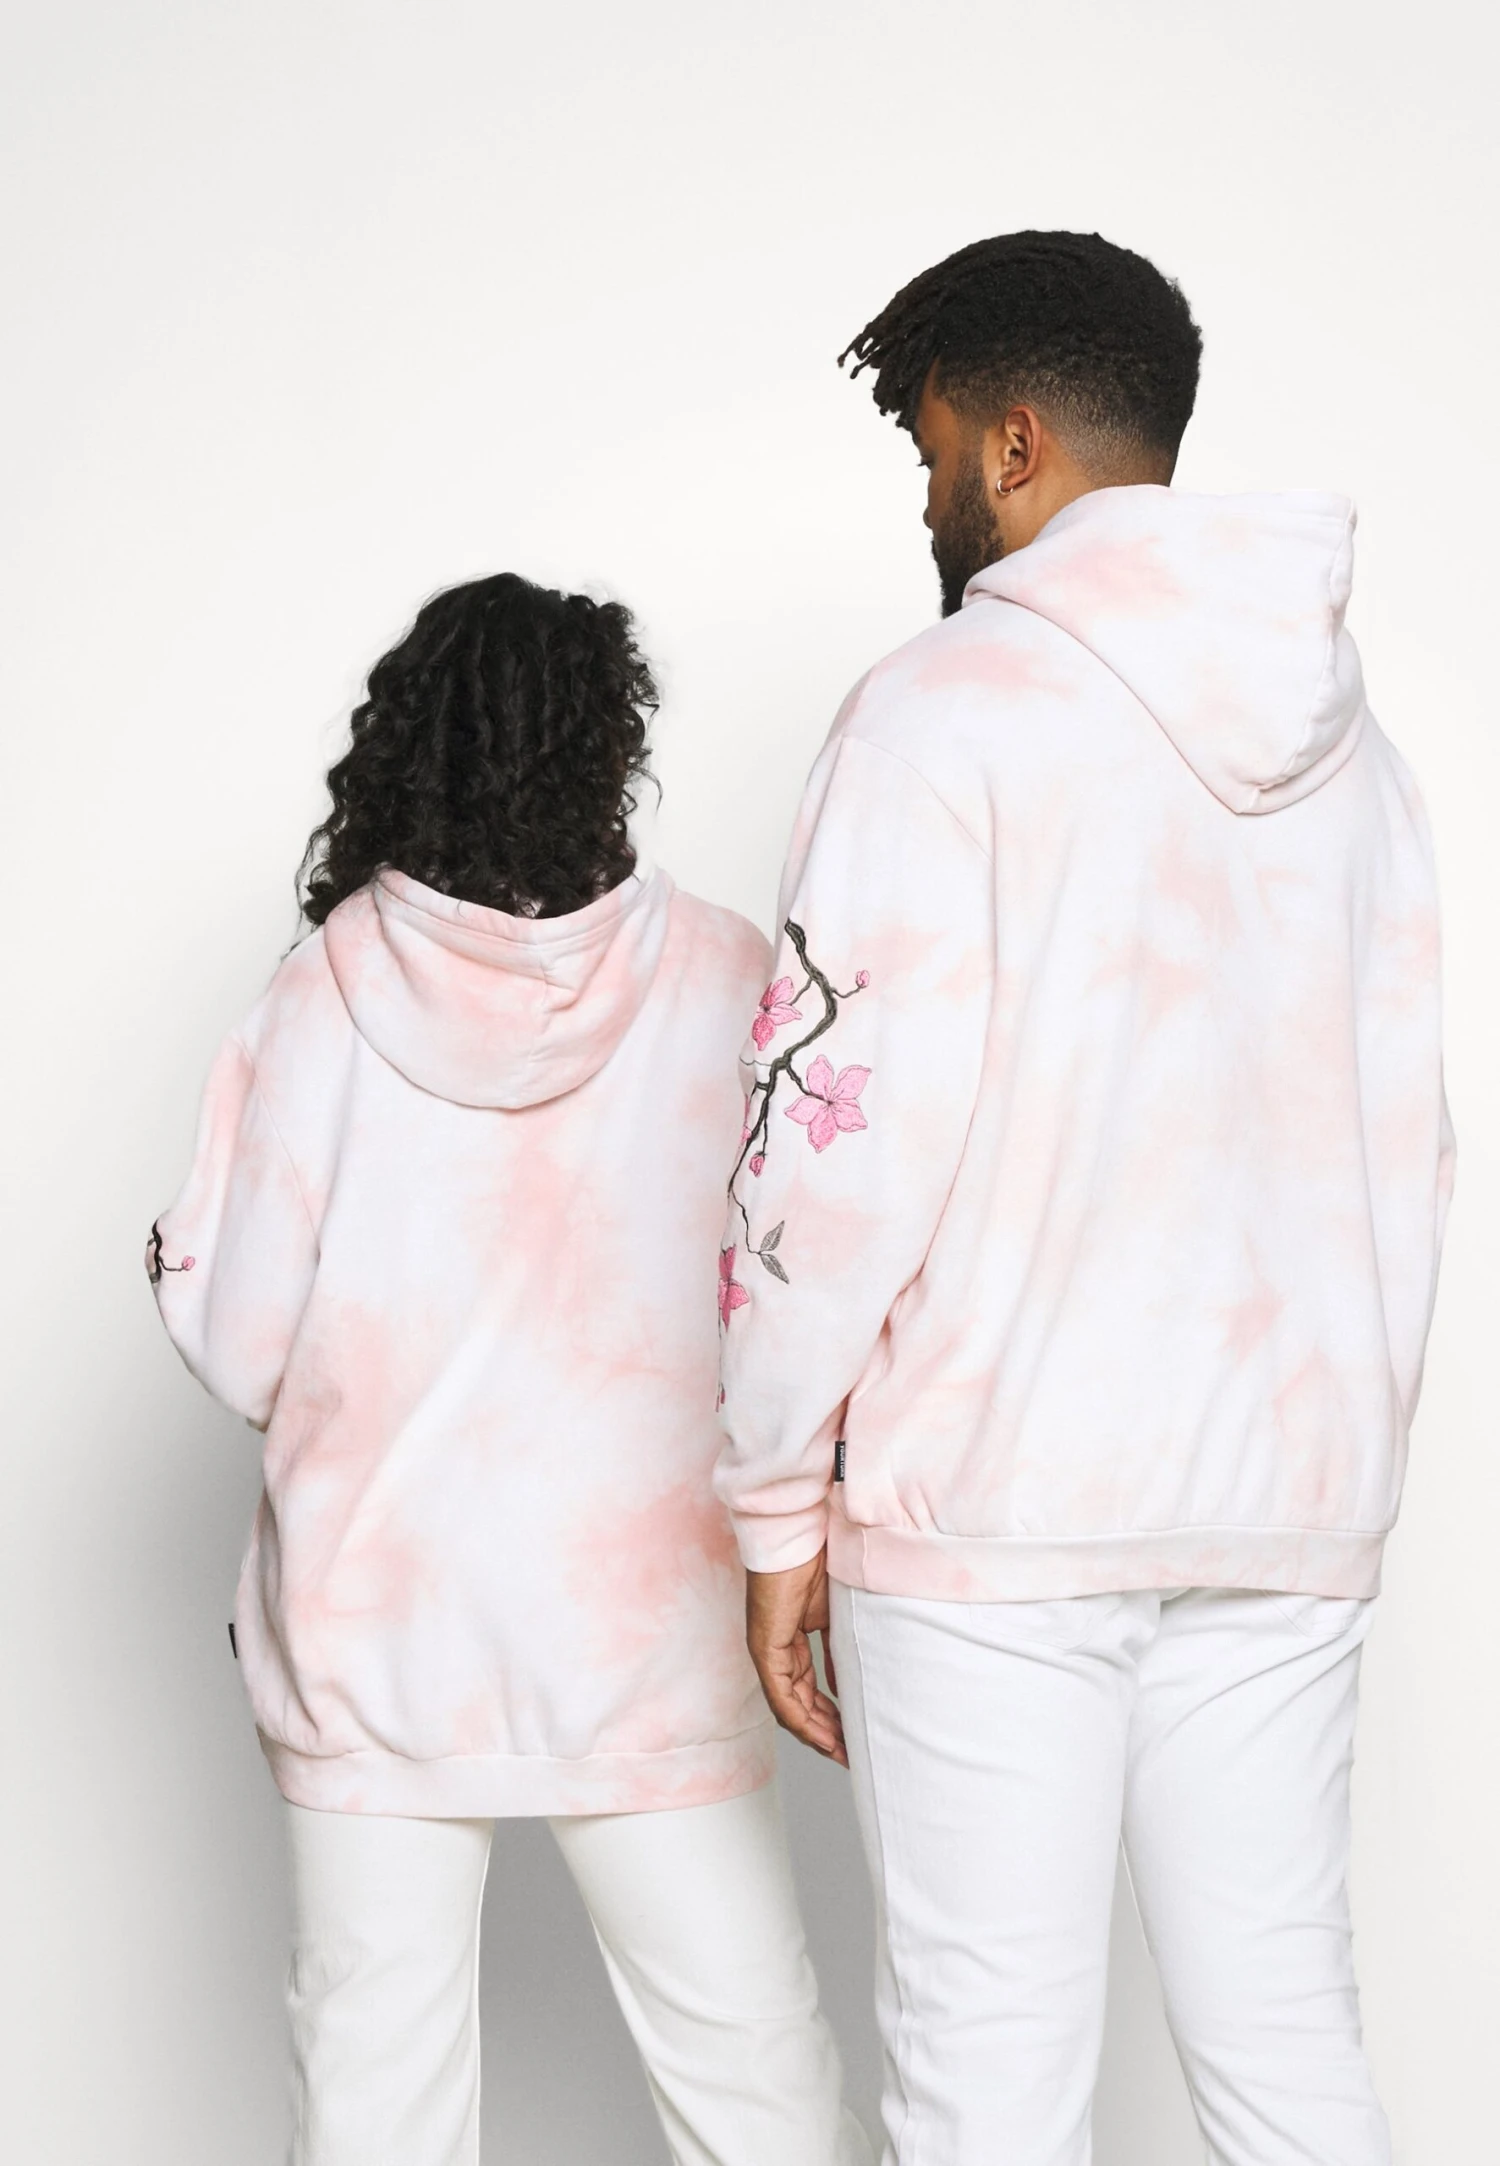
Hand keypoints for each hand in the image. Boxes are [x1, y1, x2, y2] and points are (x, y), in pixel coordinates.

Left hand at [745, 1550, 846, 1766]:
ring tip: (840, 1753)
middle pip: (798, 1705)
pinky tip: (822, 1736)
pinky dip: (802, 1720)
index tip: (850, 1736)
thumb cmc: (819, 1561)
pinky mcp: (765, 1647)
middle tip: (848, 1755)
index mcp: (790, 1641)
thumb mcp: (836, 1614)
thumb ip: (838, 1648)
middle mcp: (775, 1650)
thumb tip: (848, 1681)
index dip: (829, 1716)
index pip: (807, 1690)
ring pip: (789, 1707)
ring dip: (815, 1734)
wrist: (800, 1533)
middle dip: (825, 1733)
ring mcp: (767, 1650)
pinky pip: (781, 1695)